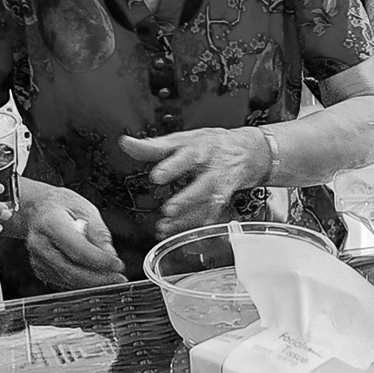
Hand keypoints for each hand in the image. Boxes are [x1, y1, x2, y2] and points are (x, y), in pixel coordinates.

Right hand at [19, 180, 126, 286]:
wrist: (36, 209)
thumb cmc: (60, 206)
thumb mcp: (85, 208)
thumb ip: (98, 233)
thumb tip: (110, 255)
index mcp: (50, 222)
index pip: (77, 249)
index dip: (100, 261)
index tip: (118, 265)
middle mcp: (40, 244)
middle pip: (71, 270)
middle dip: (98, 278)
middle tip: (118, 278)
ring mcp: (37, 259)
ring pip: (68, 279)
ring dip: (92, 283)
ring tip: (112, 278)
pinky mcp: (40, 270)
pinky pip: (64, 281)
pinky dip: (82, 282)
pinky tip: (96, 276)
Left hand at [121, 128, 268, 234]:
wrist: (248, 151)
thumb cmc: (211, 144)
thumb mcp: (182, 139)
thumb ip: (153, 146)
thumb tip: (125, 143)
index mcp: (200, 149)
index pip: (187, 156)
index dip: (173, 166)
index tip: (157, 176)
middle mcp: (214, 169)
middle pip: (204, 185)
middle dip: (188, 199)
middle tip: (169, 210)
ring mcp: (222, 186)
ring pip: (208, 205)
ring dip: (188, 218)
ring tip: (166, 226)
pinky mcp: (224, 201)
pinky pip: (211, 217)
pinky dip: (195, 227)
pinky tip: (177, 233)